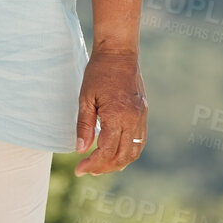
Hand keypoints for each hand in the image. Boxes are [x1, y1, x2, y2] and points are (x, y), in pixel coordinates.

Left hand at [73, 49, 146, 175]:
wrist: (119, 53)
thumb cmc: (99, 72)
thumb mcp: (85, 98)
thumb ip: (83, 125)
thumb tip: (80, 149)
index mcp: (117, 116)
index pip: (106, 151)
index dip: (92, 164)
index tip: (78, 169)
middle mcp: (132, 120)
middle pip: (121, 156)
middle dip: (104, 167)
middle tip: (87, 170)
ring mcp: (140, 117)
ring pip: (134, 151)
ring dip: (118, 163)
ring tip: (101, 166)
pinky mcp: (143, 114)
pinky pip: (140, 141)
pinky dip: (129, 152)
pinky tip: (116, 153)